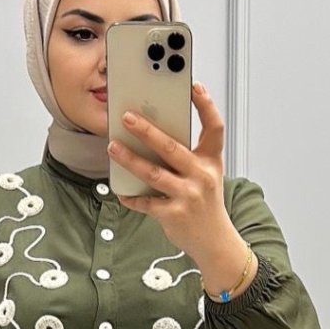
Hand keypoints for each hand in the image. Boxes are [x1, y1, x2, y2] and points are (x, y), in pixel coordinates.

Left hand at [108, 83, 230, 261]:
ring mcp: (188, 196)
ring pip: (153, 173)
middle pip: (172, 147)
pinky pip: (146, 202)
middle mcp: (202, 176)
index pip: (214, 128)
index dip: (206, 105)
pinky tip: (121, 192)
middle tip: (127, 117)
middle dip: (147, 131)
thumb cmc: (206, 204)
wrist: (216, 242)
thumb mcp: (206, 176)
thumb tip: (152, 136)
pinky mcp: (174, 214)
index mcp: (211, 162)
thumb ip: (187, 157)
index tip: (193, 87)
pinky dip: (132, 197)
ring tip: (113, 147)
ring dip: (130, 159)